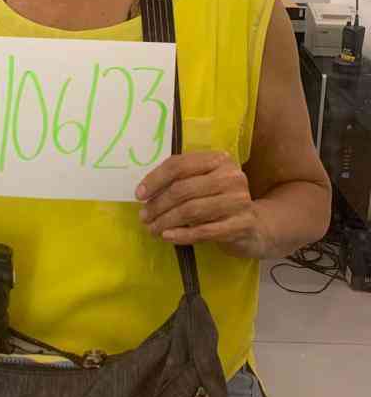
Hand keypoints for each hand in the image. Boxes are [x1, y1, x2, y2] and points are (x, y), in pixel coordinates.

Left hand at [136, 151, 263, 257]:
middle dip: (158, 204)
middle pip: (183, 189)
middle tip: (144, 217)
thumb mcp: (204, 184)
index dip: (155, 180)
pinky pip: (204, 231)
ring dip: (166, 221)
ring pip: (191, 211)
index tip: (139, 195)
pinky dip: (182, 234)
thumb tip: (145, 193)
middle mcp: (231, 176)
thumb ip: (181, 181)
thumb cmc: (220, 202)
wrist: (255, 226)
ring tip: (152, 229)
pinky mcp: (242, 224)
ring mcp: (239, 200)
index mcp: (218, 160)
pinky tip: (168, 236)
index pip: (179, 165)